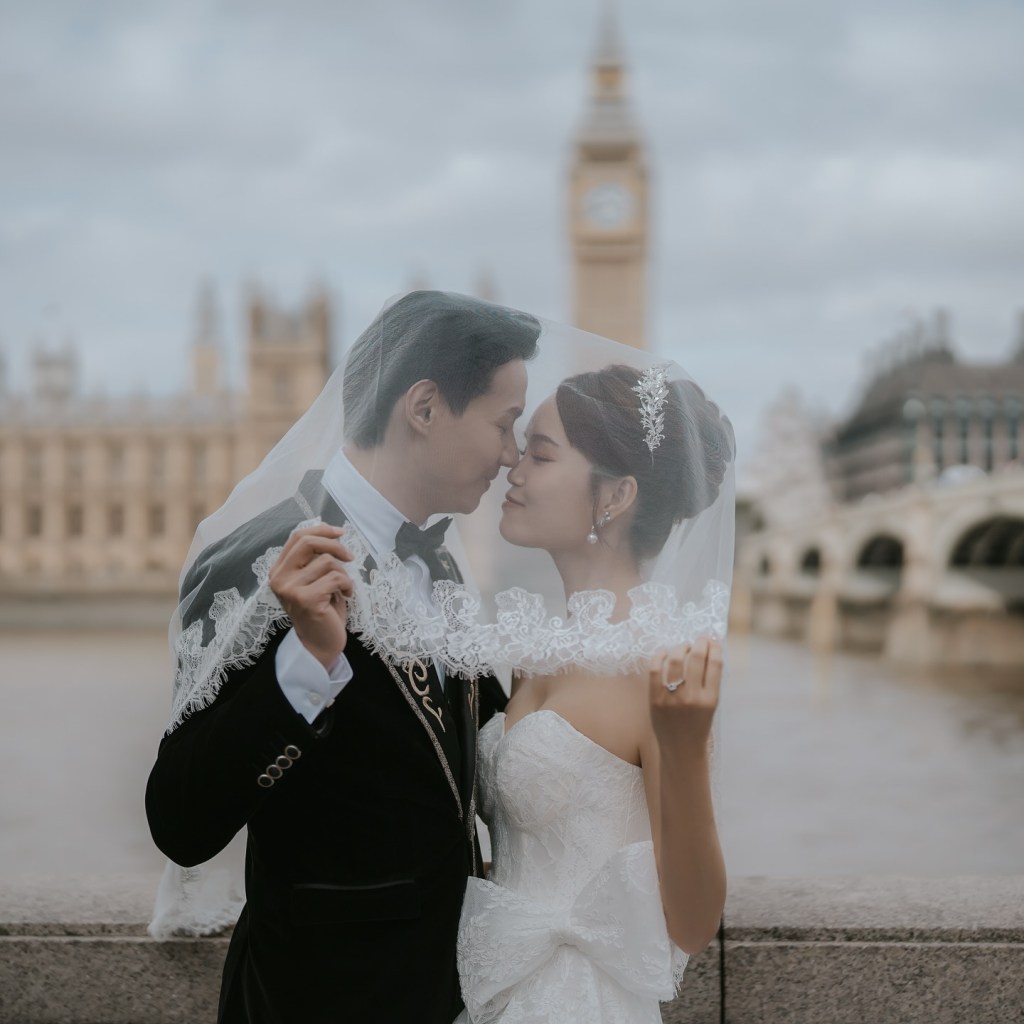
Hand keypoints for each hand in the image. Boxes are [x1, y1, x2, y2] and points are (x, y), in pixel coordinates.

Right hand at [269, 524, 353, 669]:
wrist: (319, 645)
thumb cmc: (320, 610)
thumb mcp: (313, 580)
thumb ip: (313, 559)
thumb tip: (332, 533)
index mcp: (278, 570)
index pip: (297, 537)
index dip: (321, 530)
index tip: (340, 532)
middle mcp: (279, 578)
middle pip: (308, 542)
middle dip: (334, 545)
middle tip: (350, 557)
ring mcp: (290, 589)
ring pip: (327, 562)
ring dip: (343, 574)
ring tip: (343, 588)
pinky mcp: (306, 599)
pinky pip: (336, 578)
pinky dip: (347, 585)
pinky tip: (345, 596)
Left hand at [648, 636, 722, 754]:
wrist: (681, 749)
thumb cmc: (698, 724)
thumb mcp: (711, 705)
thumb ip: (709, 681)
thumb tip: (708, 651)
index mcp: (710, 699)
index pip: (715, 664)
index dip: (714, 647)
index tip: (712, 640)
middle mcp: (692, 698)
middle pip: (696, 658)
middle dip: (699, 643)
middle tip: (699, 639)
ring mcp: (672, 698)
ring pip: (676, 660)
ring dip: (680, 647)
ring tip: (683, 647)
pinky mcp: (655, 699)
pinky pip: (655, 669)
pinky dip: (660, 656)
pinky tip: (664, 653)